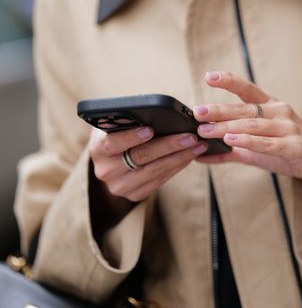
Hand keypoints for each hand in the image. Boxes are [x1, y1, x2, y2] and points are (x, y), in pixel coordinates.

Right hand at [89, 127, 207, 201]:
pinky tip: (190, 156)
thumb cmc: (117, 134)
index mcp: (97, 149)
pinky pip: (160, 180)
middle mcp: (105, 171)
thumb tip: (157, 112)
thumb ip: (127, 119)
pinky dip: (177, 166)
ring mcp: (120, 186)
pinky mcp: (134, 195)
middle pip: (140, 157)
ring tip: (198, 145)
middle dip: (168, 145)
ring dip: (180, 157)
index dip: (131, 136)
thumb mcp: (114, 124)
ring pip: (154, 171)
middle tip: (190, 136)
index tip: (151, 129)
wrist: (111, 162)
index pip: (112, 143)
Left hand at [194, 71, 301, 189]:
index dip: (229, 81)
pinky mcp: (295, 146)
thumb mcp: (259, 147)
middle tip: (198, 112)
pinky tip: (231, 140)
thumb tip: (201, 156)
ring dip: (227, 127)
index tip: (208, 77)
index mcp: (270, 106)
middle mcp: (279, 112)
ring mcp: (288, 127)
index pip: (248, 89)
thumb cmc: (288, 149)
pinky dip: (248, 141)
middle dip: (219, 110)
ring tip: (206, 130)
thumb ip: (231, 150)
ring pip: (253, 125)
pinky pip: (268, 143)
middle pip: (245, 109)